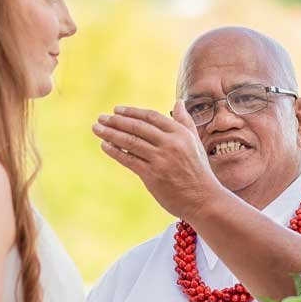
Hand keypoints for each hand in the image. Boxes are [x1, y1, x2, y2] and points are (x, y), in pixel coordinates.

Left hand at [94, 106, 221, 219]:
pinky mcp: (152, 175)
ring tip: (96, 128)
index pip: (151, 117)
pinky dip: (115, 151)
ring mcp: (161, 159)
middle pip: (137, 127)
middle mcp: (170, 144)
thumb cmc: (198, 171)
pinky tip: (105, 145)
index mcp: (180, 133)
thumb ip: (185, 121)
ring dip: (110, 133)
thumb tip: (179, 101)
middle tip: (100, 117)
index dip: (132, 112)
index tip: (116, 110)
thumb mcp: (195, 142)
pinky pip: (129, 159)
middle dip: (116, 121)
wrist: (203, 199)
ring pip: (130, 141)